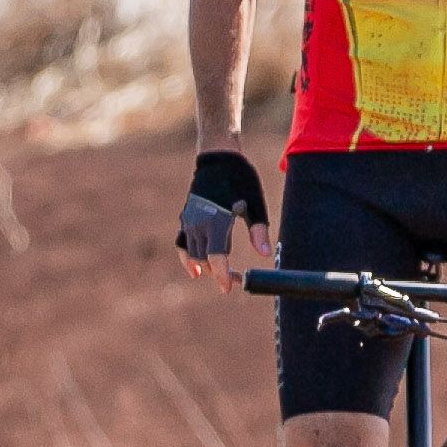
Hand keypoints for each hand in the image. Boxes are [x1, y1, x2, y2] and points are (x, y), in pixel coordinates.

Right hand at [176, 147, 268, 276]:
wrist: (217, 158)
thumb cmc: (240, 179)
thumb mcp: (254, 204)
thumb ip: (258, 231)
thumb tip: (264, 255)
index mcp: (216, 221)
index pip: (216, 257)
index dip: (222, 275)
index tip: (229, 288)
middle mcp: (198, 223)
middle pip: (204, 260)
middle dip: (219, 273)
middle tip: (237, 279)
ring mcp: (189, 221)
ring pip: (192, 254)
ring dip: (206, 267)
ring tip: (222, 274)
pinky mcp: (186, 218)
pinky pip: (182, 244)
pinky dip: (187, 258)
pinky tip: (196, 271)